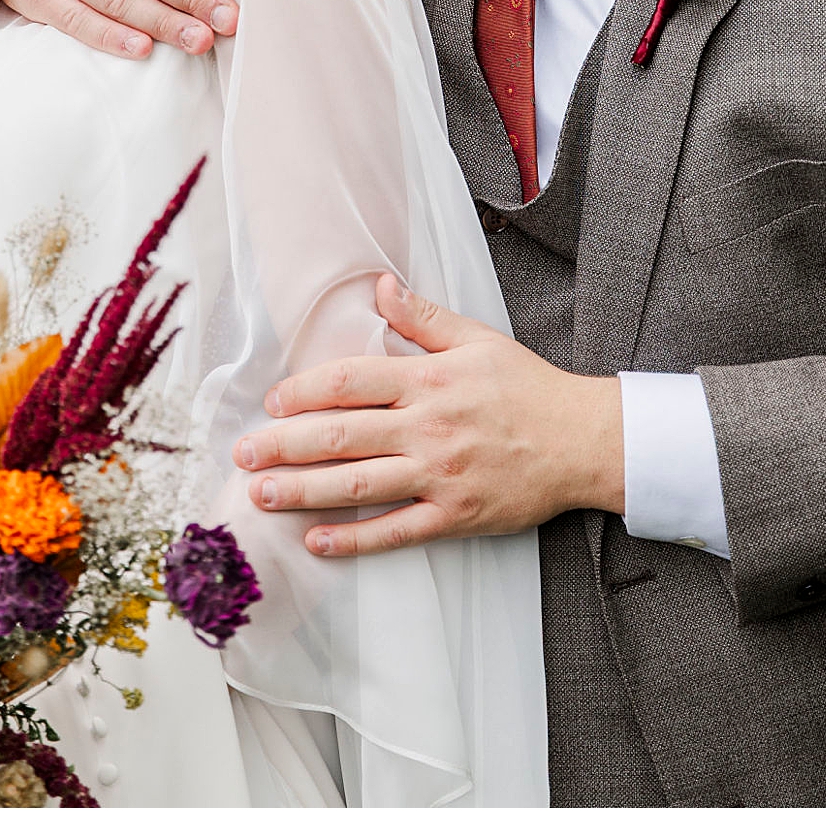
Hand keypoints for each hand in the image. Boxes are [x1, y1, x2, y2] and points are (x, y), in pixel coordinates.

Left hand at [232, 275, 624, 554]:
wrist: (583, 441)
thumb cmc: (525, 386)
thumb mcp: (476, 338)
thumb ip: (422, 317)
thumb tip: (379, 285)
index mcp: (427, 379)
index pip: (349, 381)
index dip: (303, 390)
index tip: (271, 401)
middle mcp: (427, 426)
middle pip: (341, 435)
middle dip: (285, 444)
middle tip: (243, 452)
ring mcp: (440, 474)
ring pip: (360, 484)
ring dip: (304, 490)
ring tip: (262, 494)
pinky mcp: (456, 515)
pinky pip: (397, 530)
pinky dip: (354, 539)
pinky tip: (316, 540)